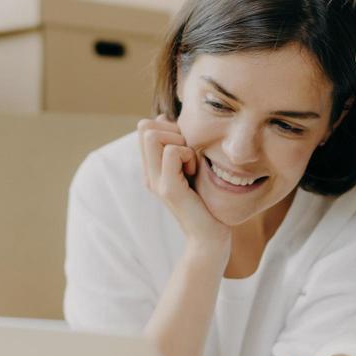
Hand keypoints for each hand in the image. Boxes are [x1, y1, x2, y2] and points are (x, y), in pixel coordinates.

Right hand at [137, 116, 228, 250]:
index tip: (186, 147)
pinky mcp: (168, 189)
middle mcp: (149, 174)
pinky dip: (187, 155)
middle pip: (145, 127)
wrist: (211, 237)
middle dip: (172, 131)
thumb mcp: (191, 166)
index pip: (145, 127)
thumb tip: (164, 118)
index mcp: (152, 168)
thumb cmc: (208, 201)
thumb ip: (178, 145)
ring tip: (191, 165)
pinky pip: (172, 151)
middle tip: (190, 155)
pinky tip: (195, 172)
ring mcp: (155, 181)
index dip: (167, 127)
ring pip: (152, 135)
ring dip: (180, 142)